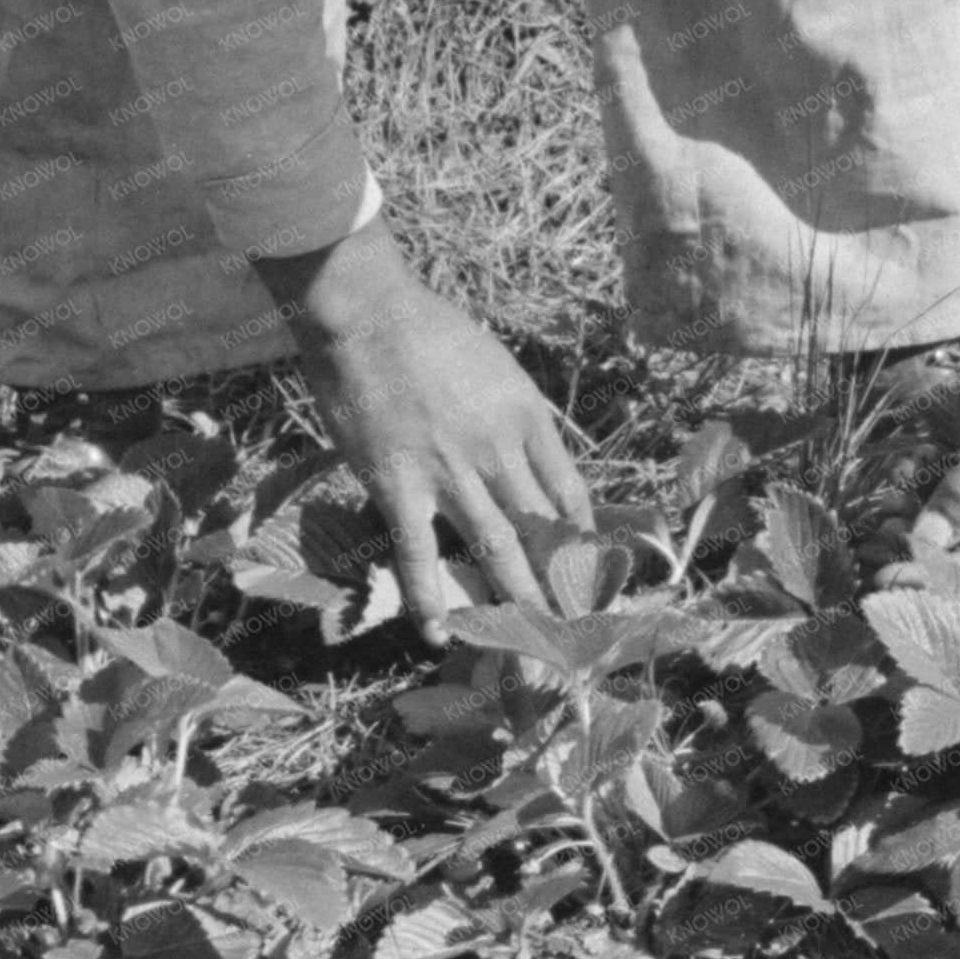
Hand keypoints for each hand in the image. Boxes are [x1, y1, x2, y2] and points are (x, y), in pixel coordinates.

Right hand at [257, 224, 593, 644]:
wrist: (367, 314)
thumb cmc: (429, 330)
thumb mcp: (497, 367)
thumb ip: (516, 416)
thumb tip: (534, 457)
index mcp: (529, 418)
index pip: (571, 492)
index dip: (584, 538)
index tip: (592, 570)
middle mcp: (500, 451)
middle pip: (542, 529)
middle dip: (562, 583)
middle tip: (575, 628)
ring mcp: (451, 472)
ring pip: (496, 550)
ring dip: (515, 600)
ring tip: (531, 644)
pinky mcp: (400, 486)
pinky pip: (419, 554)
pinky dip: (429, 599)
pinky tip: (439, 635)